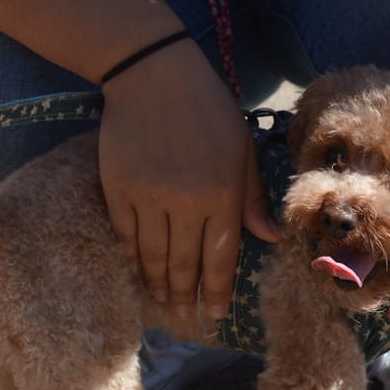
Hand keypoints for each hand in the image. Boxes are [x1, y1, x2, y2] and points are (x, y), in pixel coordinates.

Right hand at [100, 39, 279, 319]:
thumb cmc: (207, 109)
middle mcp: (186, 202)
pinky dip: (133, 257)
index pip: (222, 255)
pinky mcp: (119, 190)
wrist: (153, 74)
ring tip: (162, 302)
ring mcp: (149, 197)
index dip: (219, 288)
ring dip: (158, 283)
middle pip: (186, 262)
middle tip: (185, 315)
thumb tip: (270, 238)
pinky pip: (127, 235)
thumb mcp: (242, 148)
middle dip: (186, 293)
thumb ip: (253, 196)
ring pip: (154, 255)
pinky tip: (139, 271)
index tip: (216, 312)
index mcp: (223, 193)